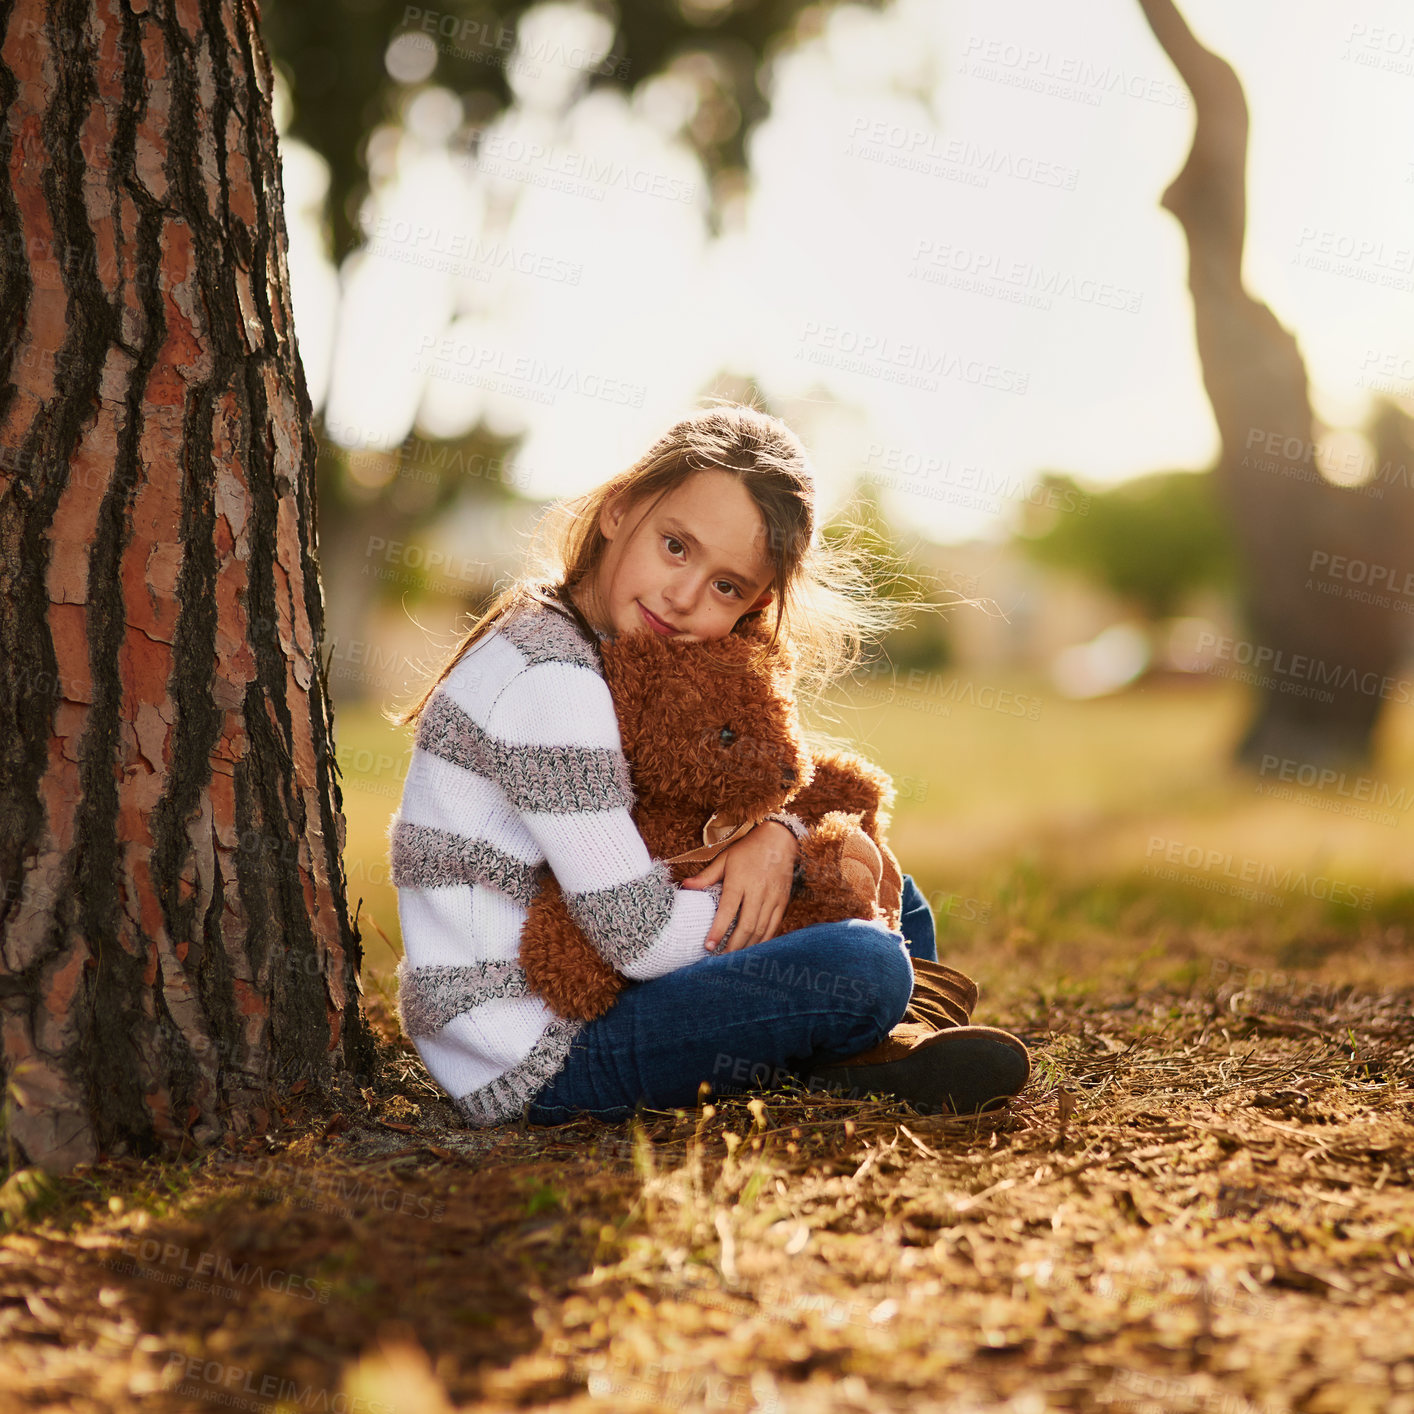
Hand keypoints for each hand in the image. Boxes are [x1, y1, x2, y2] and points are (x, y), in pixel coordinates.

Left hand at [682, 820, 797, 951]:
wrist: (779, 839)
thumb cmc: (747, 849)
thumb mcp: (724, 858)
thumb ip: (706, 876)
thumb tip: (685, 886)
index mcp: (740, 880)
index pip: (728, 910)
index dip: (718, 930)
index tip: (708, 946)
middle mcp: (758, 891)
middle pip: (747, 925)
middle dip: (733, 946)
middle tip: (720, 960)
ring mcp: (772, 898)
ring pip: (761, 929)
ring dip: (747, 946)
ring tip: (733, 958)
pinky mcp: (783, 902)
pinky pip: (774, 926)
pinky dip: (763, 940)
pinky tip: (753, 948)